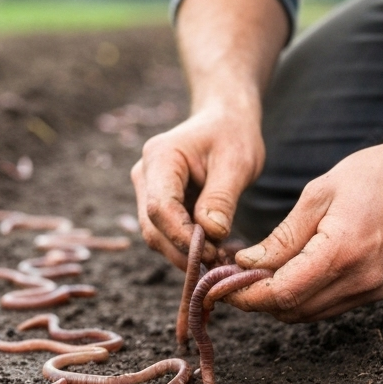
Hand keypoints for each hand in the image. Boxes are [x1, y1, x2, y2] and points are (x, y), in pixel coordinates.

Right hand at [131, 103, 264, 269]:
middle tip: (219, 262)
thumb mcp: (237, 163)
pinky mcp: (155, 203)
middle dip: (182, 251)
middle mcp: (144, 174)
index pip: (160, 208)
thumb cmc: (232, 136)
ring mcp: (146, 190)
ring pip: (156, 235)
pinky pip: (164, 232)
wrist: (224, 121)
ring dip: (184, 252)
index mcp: (161, 157)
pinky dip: (185, 246)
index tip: (212, 252)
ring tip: (219, 257)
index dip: (182, 236)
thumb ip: (221, 199)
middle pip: (152, 227)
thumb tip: (210, 234)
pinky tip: (211, 250)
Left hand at [229, 133, 382, 320]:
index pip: (282, 294)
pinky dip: (303, 297)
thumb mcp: (319, 194)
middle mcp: (361, 280)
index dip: (247, 296)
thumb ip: (282, 237)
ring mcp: (374, 290)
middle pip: (293, 311)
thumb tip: (246, 265)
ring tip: (255, 277)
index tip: (222, 285)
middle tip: (231, 281)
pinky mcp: (380, 290)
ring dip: (279, 302)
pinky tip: (288, 275)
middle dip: (257, 301)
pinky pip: (330, 306)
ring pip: (310, 314)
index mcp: (342, 253)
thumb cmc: (377, 174)